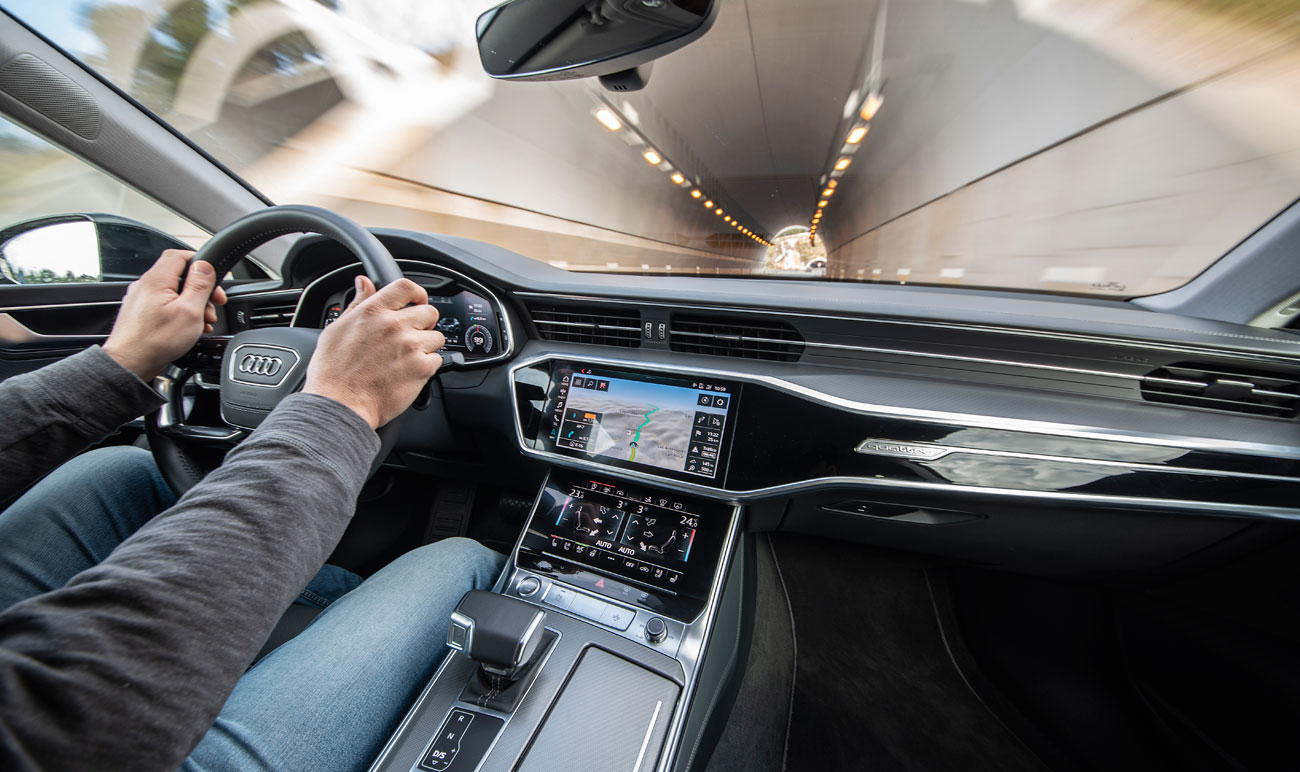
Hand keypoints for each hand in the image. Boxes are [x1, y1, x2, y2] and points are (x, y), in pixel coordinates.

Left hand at [103, 250, 227, 381]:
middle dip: (201, 289)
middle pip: (179, 276)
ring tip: (203, 321)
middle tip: (214, 304)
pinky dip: (180, 312)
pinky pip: (165, 305)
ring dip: (193, 303)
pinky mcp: (140, 313)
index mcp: (157, 279)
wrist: (129, 364)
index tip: (214, 277)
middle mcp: (145, 285)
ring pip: (173, 292)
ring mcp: (141, 299)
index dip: (200, 262)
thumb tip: (204, 266)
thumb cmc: (156, 341)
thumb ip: (199, 285)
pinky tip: (188, 328)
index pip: (179, 255)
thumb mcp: (189, 311)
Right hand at [303, 276, 445, 428]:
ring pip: (436, 337)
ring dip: (427, 346)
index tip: (416, 301)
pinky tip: (409, 372)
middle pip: (429, 312)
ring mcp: (410, 346)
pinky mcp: (421, 368)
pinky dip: (428, 366)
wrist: (340, 405)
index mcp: (373, 312)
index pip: (406, 287)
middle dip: (423, 324)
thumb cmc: (333, 372)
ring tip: (407, 358)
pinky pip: (437, 360)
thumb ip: (357, 303)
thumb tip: (364, 282)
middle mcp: (394, 325)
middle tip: (411, 337)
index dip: (416, 293)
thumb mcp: (337, 329)